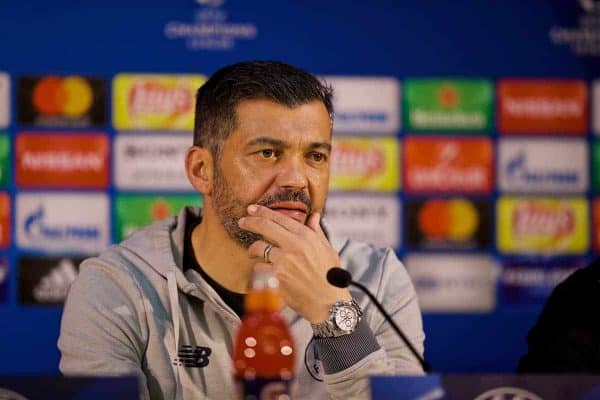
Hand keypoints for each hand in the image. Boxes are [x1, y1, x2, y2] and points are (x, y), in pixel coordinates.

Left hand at [239, 204, 350, 323]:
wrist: (329, 302)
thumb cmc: (330, 277)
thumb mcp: (328, 250)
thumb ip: (317, 232)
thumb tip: (314, 216)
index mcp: (306, 236)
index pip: (279, 218)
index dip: (263, 211)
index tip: (252, 209)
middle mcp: (294, 246)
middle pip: (264, 227)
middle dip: (250, 222)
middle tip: (242, 221)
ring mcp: (284, 261)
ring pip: (258, 248)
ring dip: (253, 251)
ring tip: (253, 254)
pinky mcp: (276, 277)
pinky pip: (258, 268)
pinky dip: (259, 270)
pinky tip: (265, 273)